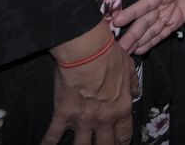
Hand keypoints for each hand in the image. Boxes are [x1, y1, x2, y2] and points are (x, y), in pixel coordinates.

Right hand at [43, 28, 137, 144]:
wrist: (87, 50)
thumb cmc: (108, 56)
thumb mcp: (129, 67)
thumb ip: (132, 83)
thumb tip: (136, 92)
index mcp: (121, 107)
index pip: (125, 134)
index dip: (123, 141)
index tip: (120, 143)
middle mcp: (103, 118)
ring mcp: (83, 119)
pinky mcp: (64, 114)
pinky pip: (53, 135)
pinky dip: (48, 143)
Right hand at [111, 0, 184, 55]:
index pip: (147, 2)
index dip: (133, 12)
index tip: (117, 21)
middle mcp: (162, 1)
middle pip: (145, 20)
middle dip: (132, 34)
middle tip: (118, 48)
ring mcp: (167, 12)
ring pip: (150, 29)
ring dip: (138, 41)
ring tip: (124, 53)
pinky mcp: (175, 20)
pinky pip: (161, 33)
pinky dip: (151, 42)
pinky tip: (139, 51)